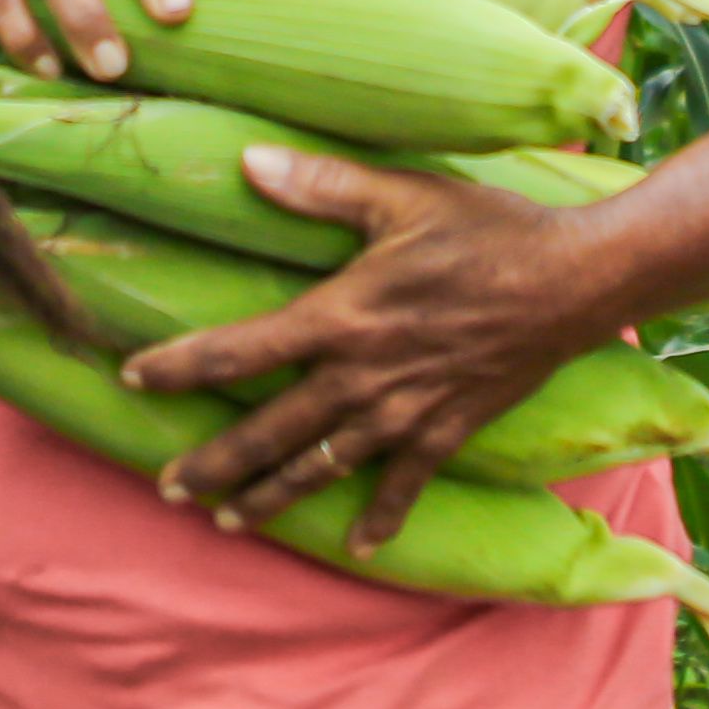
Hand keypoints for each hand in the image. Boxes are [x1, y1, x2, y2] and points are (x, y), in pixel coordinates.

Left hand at [123, 148, 625, 547]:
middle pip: (270, 431)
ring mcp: (406, 412)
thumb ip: (321, 185)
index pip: (239, 350)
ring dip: (273, 497)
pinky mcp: (449, 429)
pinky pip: (405, 486)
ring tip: (229, 521)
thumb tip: (248, 160)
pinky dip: (381, 518)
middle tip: (166, 489)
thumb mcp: (401, 196)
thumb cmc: (486, 229)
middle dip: (214, 464)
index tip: (133, 378)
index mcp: (341, 316)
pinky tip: (358, 547)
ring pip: (322, 467)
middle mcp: (363, 375)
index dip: (180, 366)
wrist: (575, 279)